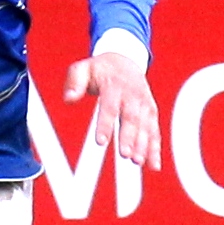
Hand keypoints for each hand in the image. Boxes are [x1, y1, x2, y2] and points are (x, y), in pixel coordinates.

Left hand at [64, 44, 161, 168]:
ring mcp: (144, 104)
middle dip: (129, 138)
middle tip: (125, 155)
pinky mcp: (151, 112)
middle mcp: (133, 96)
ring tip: (138, 162)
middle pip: (131, 119)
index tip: (100, 142)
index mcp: (114, 86)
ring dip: (144, 145)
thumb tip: (68, 98)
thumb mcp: (83, 68)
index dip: (106, 125)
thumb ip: (75, 81)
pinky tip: (153, 165)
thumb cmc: (100, 69)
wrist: (125, 59)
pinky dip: (155, 148)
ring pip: (146, 126)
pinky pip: (155, 131)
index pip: (110, 107)